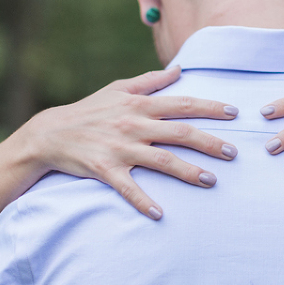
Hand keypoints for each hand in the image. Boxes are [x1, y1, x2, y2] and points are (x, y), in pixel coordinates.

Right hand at [27, 66, 239, 219]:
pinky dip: (143, 202)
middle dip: (209, 142)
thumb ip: (151, 80)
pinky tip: (160, 214)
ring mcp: (120, 148)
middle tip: (233, 153)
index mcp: (140, 104)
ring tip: (211, 180)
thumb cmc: (89, 110)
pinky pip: (128, 188)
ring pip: (162, 161)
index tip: (235, 113)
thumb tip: (179, 70)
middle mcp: (134, 125)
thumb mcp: (118, 88)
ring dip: (188, 172)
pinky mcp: (106, 170)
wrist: (48, 134)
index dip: (211, 107)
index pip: (183, 104)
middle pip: (180, 133)